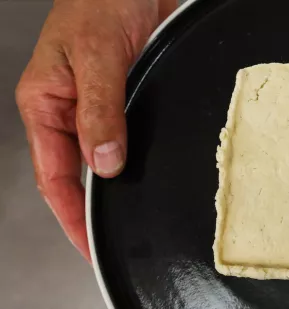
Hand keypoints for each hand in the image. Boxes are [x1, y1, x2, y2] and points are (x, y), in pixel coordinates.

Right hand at [15, 0, 175, 260]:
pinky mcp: (130, 97)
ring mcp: (102, 105)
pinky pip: (132, 136)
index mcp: (46, 102)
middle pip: (79, 172)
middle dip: (95, 207)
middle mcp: (72, 109)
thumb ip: (100, 110)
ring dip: (121, 183)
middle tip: (116, 238)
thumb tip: (105, 162)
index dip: (70, 213)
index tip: (88, 242)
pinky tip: (154, 172)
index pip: (54, 173)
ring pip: (108, 157)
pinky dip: (141, 157)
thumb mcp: (96, 56)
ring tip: (137, 213)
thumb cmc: (102, 1)